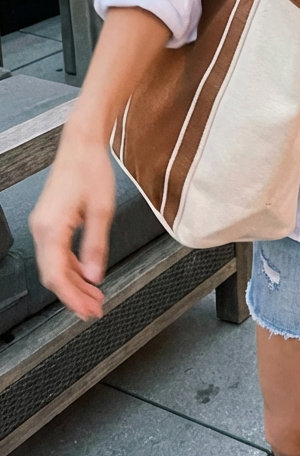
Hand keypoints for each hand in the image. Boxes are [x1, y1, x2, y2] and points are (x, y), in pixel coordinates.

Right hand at [29, 133, 115, 321]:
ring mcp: (43, 225)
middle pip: (54, 274)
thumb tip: (95, 276)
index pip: (57, 276)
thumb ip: (96, 247)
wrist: (81, 144)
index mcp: (51, 228)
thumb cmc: (90, 169)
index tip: (88, 311)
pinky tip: (87, 275)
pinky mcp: (50, 221)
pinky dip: (72, 267)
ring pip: (55, 265)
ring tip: (94, 296)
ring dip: (74, 283)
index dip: (73, 298)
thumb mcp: (102, 211)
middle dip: (74, 295)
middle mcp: (41, 228)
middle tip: (94, 309)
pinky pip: (57, 252)